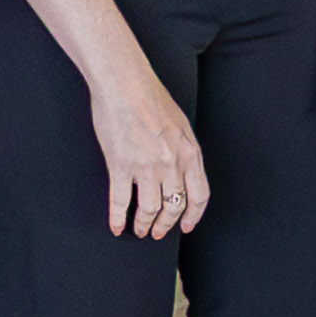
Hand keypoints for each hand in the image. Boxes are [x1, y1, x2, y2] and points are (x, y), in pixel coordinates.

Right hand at [90, 65, 207, 239]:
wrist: (125, 83)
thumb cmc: (151, 98)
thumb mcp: (180, 124)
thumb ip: (183, 149)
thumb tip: (182, 168)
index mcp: (190, 152)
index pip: (199, 195)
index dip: (193, 216)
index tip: (187, 226)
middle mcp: (172, 163)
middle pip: (174, 206)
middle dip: (167, 224)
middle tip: (158, 233)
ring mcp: (146, 166)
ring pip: (149, 209)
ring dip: (144, 225)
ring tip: (139, 231)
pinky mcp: (121, 166)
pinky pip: (120, 201)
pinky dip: (118, 218)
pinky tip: (116, 227)